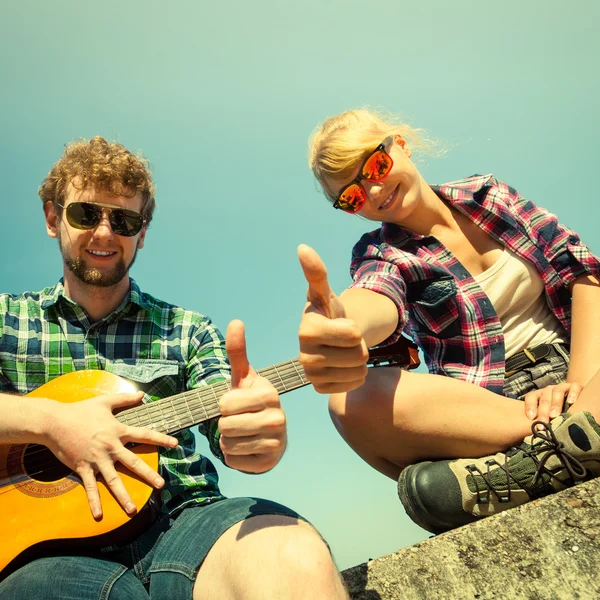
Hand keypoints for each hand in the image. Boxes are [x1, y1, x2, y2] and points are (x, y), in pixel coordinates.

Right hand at [44, 393, 178, 518]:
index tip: (176, 444)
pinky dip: (94, 502)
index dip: (161, 439)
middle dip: (148, 474)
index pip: (144, 435)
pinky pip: (90, 487)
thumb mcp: (105, 402)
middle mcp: (110, 447)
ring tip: (133, 509)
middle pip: (133, 462)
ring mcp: (96, 459)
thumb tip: (142, 394)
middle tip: (161, 485)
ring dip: (123, 495)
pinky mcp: (82, 467)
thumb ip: (125, 399)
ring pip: (113, 480)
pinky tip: (99, 515)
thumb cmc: (80, 410)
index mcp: (117, 431)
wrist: (54, 422)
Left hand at [218, 320, 286, 472]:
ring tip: (243, 432)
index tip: (237, 403)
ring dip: (228, 440)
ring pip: (228, 444)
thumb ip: (237, 351)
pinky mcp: (269, 462)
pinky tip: (248, 447)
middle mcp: (277, 419)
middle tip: (239, 419)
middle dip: (225, 424)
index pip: (224, 404)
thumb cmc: (252, 400)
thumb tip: (235, 321)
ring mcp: (275, 443)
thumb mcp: (243, 377)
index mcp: (269, 395)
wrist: (270, 431)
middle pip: (225, 426)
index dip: (224, 405)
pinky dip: (234, 456)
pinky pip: (233, 461)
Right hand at [297, 244, 367, 393]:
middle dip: (359, 346)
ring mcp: (311, 375)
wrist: (329, 337)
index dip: (355, 329)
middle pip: (357, 355)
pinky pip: (354, 385)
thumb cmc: (329, 313)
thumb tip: (303, 248)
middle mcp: (303, 356)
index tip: (342, 324)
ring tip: (345, 351)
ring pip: (358, 371)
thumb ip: (316, 272)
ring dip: (359, 361)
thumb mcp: (325, 293)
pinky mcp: (320, 389)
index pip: (352, 334)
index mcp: (306, 331)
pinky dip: (356, 376)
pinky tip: (343, 365)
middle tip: (345, 340)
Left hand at [523, 382, 581, 422]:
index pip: (531, 397)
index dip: (530, 406)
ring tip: (554, 415)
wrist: (578, 401)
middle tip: (543, 423)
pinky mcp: (576, 387)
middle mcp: (549, 390)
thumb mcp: (549, 417)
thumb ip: (543, 421)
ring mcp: (562, 387)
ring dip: (555, 404)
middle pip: (544, 398)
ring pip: (557, 391)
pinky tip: (572, 402)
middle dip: (543, 411)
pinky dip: (572, 394)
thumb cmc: (559, 413)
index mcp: (540, 395)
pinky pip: (574, 387)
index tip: (531, 418)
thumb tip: (537, 433)